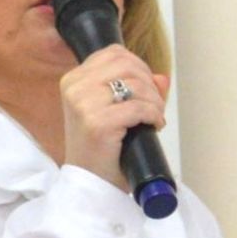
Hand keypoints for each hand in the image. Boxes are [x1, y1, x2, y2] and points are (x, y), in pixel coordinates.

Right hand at [56, 45, 170, 182]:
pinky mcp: (98, 123)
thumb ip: (136, 90)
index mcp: (73, 80)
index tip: (146, 89)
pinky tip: (153, 126)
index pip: (114, 53)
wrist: (88, 184)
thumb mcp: (113, 112)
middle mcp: (75, 88)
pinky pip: (139, 107)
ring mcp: (84, 105)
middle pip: (127, 64)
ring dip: (154, 101)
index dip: (139, 67)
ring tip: (154, 117)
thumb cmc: (100, 149)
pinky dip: (153, 115)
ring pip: (135, 84)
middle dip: (149, 84)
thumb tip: (163, 78)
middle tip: (154, 105)